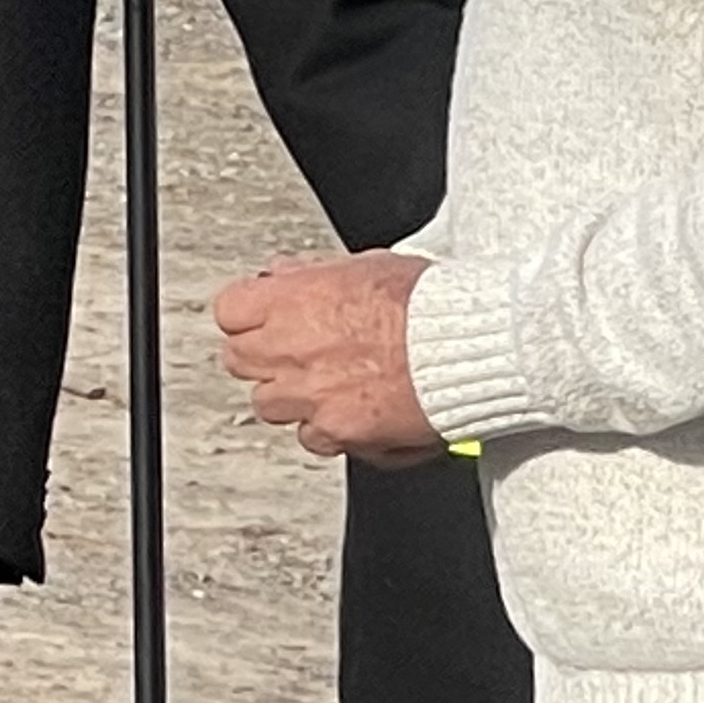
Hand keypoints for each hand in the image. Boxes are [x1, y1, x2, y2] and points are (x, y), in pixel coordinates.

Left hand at [214, 252, 443, 462]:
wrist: (473, 346)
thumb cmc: (432, 303)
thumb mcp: (364, 265)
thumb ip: (311, 276)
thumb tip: (281, 276)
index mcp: (293, 301)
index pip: (230, 311)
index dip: (247, 315)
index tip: (263, 318)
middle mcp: (292, 349)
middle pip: (238, 360)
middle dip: (262, 355)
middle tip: (294, 352)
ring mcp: (310, 394)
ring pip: (267, 404)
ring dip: (291, 395)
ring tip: (329, 383)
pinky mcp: (338, 430)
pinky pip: (311, 437)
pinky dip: (328, 429)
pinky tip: (355, 410)